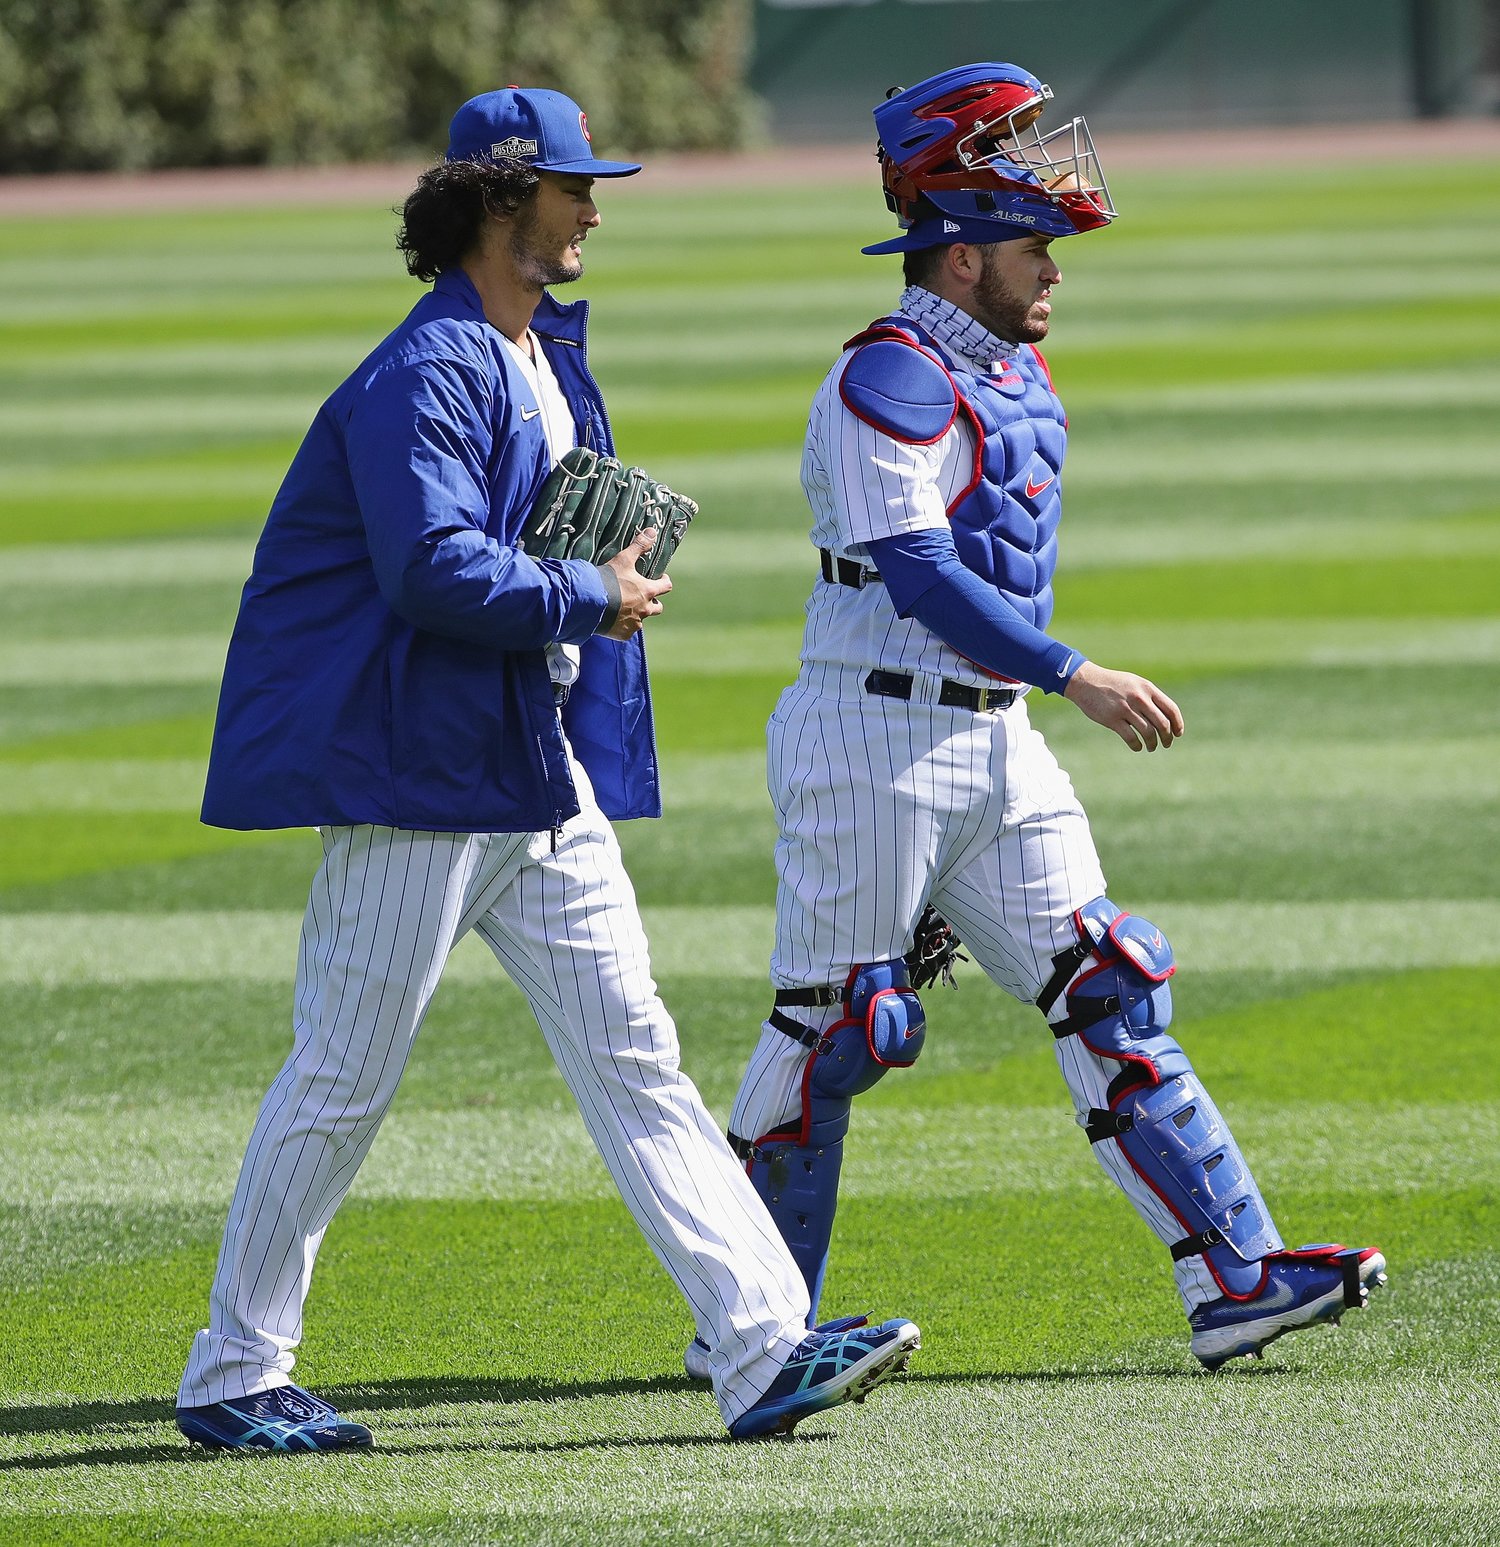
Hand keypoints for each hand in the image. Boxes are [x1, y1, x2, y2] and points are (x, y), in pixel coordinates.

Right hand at [599, 527, 671, 639]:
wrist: (590, 601)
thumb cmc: (608, 579)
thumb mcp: (623, 559)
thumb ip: (639, 546)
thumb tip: (652, 531)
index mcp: (648, 591)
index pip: (666, 586)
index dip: (664, 582)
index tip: (660, 579)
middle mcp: (645, 609)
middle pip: (658, 608)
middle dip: (653, 602)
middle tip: (643, 596)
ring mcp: (634, 624)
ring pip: (641, 621)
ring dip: (637, 615)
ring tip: (624, 609)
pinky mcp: (623, 634)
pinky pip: (627, 632)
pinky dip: (623, 627)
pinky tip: (614, 621)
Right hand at [1063, 660, 1183, 750]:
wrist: (1086, 681)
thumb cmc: (1112, 684)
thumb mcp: (1134, 683)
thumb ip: (1149, 696)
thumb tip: (1164, 715)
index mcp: (1147, 689)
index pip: (1171, 709)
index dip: (1178, 724)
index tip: (1178, 733)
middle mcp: (1139, 698)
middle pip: (1162, 724)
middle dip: (1167, 737)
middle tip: (1166, 744)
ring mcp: (1126, 709)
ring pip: (1148, 733)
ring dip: (1152, 744)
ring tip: (1151, 747)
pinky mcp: (1112, 719)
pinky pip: (1131, 737)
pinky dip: (1137, 745)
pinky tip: (1137, 747)